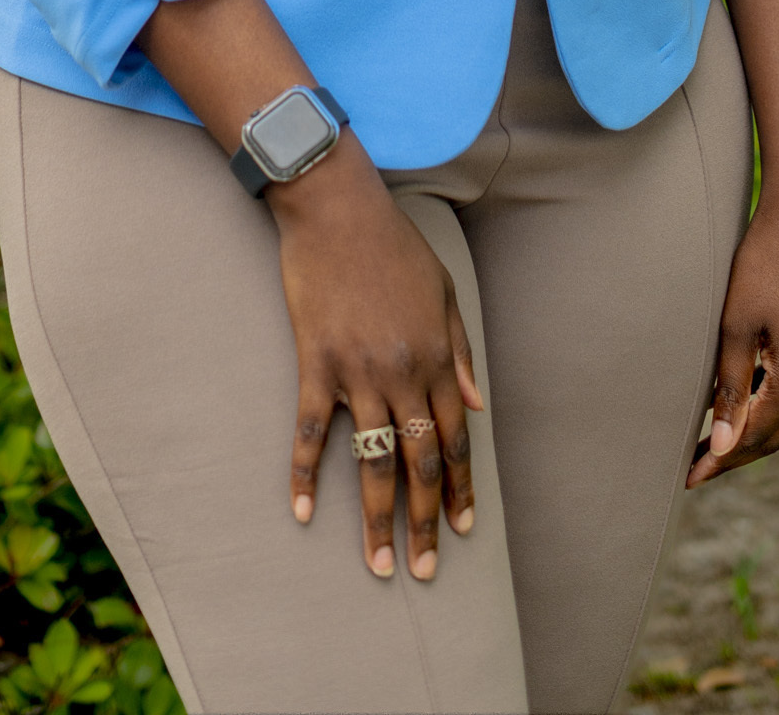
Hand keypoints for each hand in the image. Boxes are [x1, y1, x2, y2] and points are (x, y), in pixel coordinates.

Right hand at [271, 142, 484, 578]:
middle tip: (426, 569)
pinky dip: (304, 474)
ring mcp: (357, 373)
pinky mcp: (316, 364)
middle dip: (426, 521)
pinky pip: (310, 432)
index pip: (455, 438)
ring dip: (378, 519)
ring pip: (372, 462)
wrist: (337, 209)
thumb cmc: (393, 245)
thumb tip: (477, 407)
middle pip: (419, 462)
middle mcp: (403, 373)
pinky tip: (301, 511)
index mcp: (438, 357)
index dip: (461, 487)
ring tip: (380, 564)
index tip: (465, 529)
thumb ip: (462, 352)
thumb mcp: (444, 291)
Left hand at [687, 175, 778, 485]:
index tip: (687, 478)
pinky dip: (767, 409)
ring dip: (752, 434)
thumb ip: (729, 386)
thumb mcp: (736, 324)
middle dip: (734, 455)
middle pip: (774, 437)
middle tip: (693, 470)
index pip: (754, 438)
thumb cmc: (764, 261)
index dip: (719, 460)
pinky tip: (739, 406)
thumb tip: (720, 444)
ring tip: (710, 445)